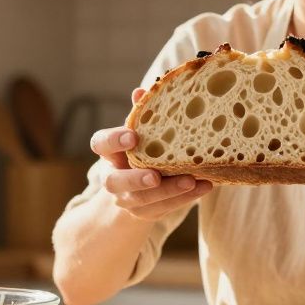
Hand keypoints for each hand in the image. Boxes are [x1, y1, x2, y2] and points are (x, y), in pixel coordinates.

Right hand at [89, 87, 212, 221]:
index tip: (133, 136)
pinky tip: (204, 186)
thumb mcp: (142, 133)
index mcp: (109, 153)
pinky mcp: (144, 213)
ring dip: (168, 190)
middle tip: (155, 175)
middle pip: (114, 182)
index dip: (113, 141)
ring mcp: (127, 198)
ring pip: (142, 199)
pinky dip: (184, 198)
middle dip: (135, 179)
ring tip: (191, 180)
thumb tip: (143, 91)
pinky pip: (163, 208)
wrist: (136, 190)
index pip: (100, 144)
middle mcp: (112, 178)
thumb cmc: (143, 151)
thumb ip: (143, 115)